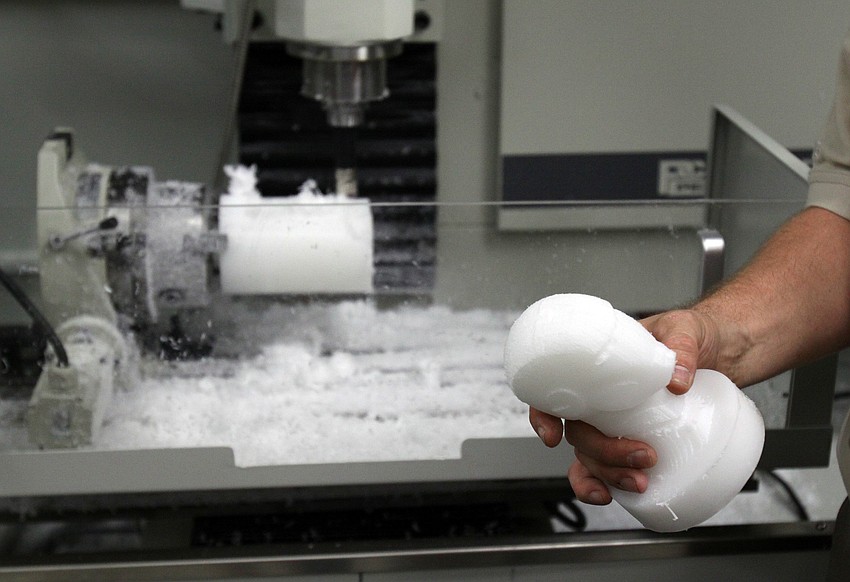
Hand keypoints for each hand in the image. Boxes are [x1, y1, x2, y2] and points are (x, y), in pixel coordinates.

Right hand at [530, 307, 719, 503]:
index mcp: (595, 368)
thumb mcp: (684, 330)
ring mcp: (613, 422)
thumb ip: (680, 350)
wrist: (718, 349)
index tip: (553, 435)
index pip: (553, 390)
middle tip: (643, 455)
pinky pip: (607, 468)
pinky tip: (613, 496)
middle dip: (602, 452)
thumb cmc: (689, 334)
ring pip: (590, 456)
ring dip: (607, 474)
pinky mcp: (633, 439)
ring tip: (640, 482)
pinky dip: (604, 485)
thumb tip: (677, 382)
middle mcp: (597, 398)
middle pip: (578, 433)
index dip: (544, 415)